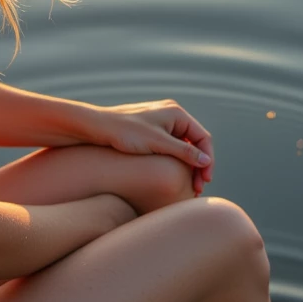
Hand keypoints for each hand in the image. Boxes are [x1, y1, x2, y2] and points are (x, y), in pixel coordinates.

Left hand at [84, 100, 213, 194]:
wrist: (95, 127)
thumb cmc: (125, 132)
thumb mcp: (157, 143)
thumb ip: (183, 152)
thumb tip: (206, 161)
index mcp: (176, 113)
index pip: (203, 137)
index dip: (207, 160)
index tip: (204, 181)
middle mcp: (172, 115)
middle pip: (195, 142)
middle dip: (199, 165)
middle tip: (197, 188)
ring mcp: (161, 123)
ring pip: (183, 146)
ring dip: (188, 165)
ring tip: (188, 186)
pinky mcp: (151, 131)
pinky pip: (171, 147)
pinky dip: (176, 161)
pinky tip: (174, 176)